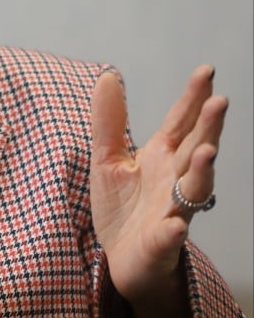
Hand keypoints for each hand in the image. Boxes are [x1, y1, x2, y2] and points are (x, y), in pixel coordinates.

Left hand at [90, 65, 225, 316]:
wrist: (121, 258)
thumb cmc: (123, 207)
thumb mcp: (108, 158)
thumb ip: (109, 121)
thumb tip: (108, 76)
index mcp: (162, 157)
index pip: (181, 123)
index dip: (193, 98)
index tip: (206, 71)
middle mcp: (174, 181)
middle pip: (196, 150)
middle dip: (208, 127)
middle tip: (219, 101)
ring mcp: (172, 211)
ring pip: (194, 190)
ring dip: (202, 171)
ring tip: (207, 151)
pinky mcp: (160, 243)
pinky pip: (169, 237)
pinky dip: (173, 231)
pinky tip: (175, 225)